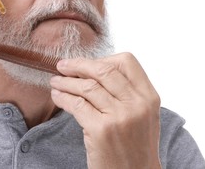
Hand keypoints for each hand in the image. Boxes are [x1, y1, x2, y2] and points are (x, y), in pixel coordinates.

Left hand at [50, 53, 160, 168]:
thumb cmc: (135, 146)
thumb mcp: (142, 115)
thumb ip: (126, 92)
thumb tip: (93, 69)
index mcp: (149, 97)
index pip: (126, 62)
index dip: (102, 59)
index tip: (86, 64)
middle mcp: (137, 104)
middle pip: (103, 70)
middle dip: (78, 65)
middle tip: (62, 66)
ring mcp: (119, 117)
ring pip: (86, 86)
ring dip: (65, 82)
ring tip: (55, 82)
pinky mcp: (101, 130)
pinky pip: (76, 104)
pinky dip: (62, 97)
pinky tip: (57, 96)